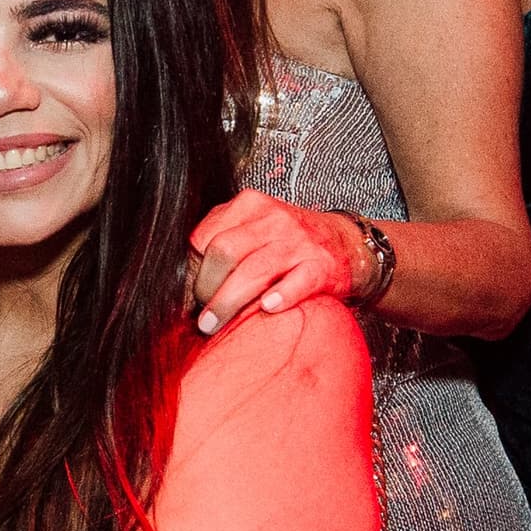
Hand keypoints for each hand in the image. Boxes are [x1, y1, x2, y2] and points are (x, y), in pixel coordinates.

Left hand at [187, 190, 361, 332]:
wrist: (346, 243)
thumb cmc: (288, 241)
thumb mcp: (255, 226)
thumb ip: (222, 239)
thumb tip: (183, 278)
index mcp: (250, 205)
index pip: (205, 236)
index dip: (192, 269)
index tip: (188, 292)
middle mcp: (273, 219)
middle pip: (224, 252)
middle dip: (205, 287)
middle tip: (202, 313)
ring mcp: (298, 242)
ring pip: (254, 271)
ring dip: (228, 302)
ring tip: (212, 325)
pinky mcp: (321, 266)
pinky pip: (298, 282)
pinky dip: (282, 296)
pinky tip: (268, 309)